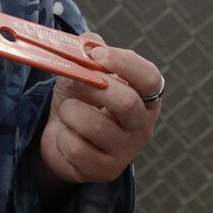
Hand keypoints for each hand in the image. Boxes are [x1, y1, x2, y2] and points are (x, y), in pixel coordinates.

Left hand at [35, 40, 163, 187]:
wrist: (61, 137)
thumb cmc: (80, 100)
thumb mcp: (82, 70)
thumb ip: (87, 50)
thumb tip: (90, 41)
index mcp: (145, 97)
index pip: (150, 78)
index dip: (124, 63)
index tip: (97, 54)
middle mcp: (143, 125)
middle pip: (126, 103)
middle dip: (94, 88)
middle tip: (75, 81)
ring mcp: (126, 151)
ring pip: (96, 126)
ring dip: (71, 112)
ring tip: (68, 112)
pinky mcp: (105, 171)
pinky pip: (77, 149)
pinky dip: (62, 138)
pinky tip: (66, 137)